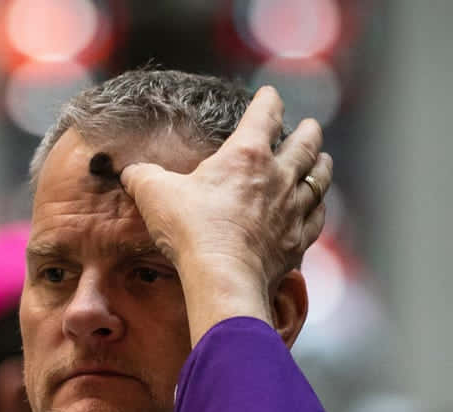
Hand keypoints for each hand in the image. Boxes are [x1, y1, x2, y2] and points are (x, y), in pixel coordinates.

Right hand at [118, 86, 330, 343]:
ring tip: (323, 160)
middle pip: (305, 144)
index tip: (270, 94)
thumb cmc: (191, 231)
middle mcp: (278, 176)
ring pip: (318, 179)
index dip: (268, 100)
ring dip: (321, 166)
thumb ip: (142, 177)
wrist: (222, 277)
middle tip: (311, 125)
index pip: (264, 115)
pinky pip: (316, 218)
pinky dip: (318, 208)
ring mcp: (292, 209)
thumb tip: (129, 172)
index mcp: (246, 155)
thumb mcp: (155, 195)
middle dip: (308, 131)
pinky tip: (317, 207)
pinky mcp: (297, 240)